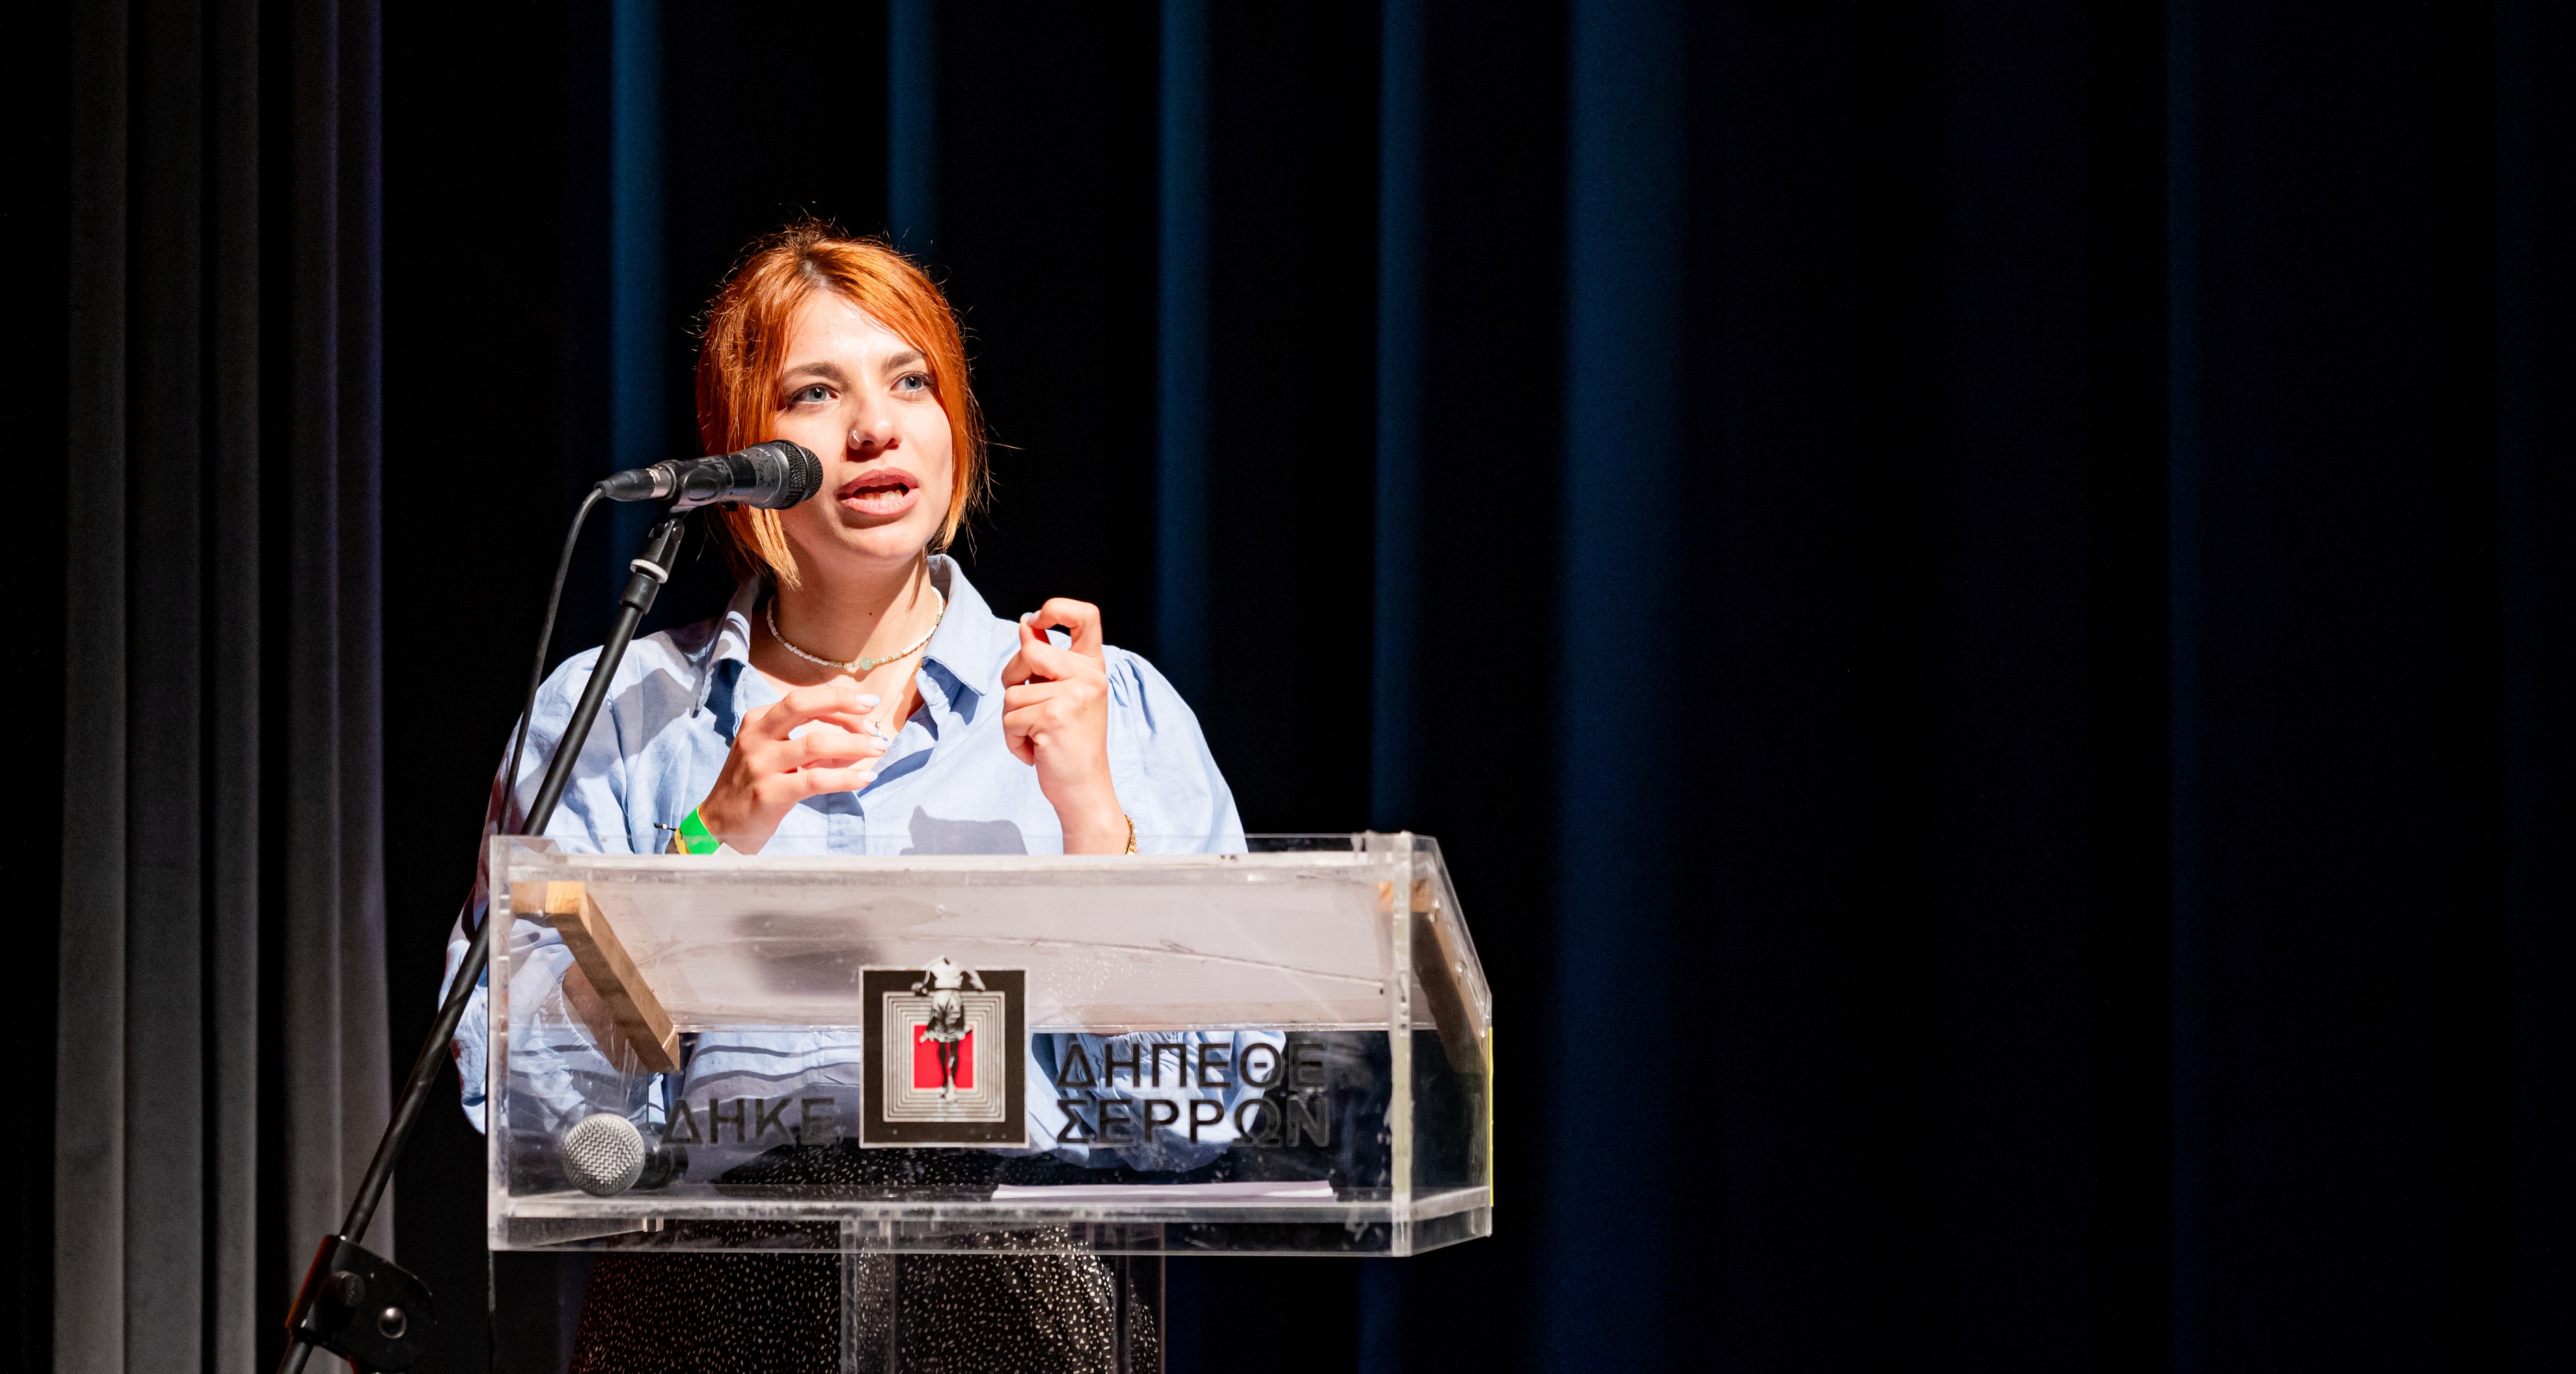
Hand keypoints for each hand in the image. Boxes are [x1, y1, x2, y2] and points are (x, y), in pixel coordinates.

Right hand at [690, 679, 890, 853]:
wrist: (720, 825)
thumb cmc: (754, 786)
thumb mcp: (775, 755)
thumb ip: (811, 743)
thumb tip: (860, 735)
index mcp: (758, 721)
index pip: (802, 700)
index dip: (837, 699)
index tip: (867, 704)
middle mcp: (756, 737)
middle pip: (801, 705)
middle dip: (842, 704)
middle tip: (872, 713)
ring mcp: (760, 765)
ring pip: (815, 744)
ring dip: (854, 744)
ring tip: (878, 748)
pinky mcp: (769, 794)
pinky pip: (815, 780)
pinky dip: (846, 778)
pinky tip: (865, 778)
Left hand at [1001, 598, 1124, 852]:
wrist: (1085, 791)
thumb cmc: (1069, 746)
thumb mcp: (1063, 698)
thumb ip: (1047, 664)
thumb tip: (1026, 627)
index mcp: (1094, 668)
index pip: (1086, 615)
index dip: (1057, 608)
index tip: (1036, 622)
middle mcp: (1090, 677)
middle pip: (1029, 651)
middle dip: (1013, 678)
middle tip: (1028, 709)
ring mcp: (1075, 695)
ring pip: (1012, 691)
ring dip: (1014, 721)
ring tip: (1038, 738)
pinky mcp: (1055, 716)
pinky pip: (1010, 718)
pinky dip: (1013, 741)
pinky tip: (1036, 752)